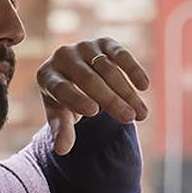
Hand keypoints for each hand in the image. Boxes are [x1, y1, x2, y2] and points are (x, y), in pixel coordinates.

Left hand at [36, 37, 150, 154]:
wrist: (75, 75)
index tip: (94, 113)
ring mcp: (84, 46)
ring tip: (141, 114)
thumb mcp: (62, 115)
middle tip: (129, 118)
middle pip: (88, 79)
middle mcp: (62, 56)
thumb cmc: (66, 101)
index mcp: (47, 76)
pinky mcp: (104, 42)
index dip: (77, 99)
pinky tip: (144, 86)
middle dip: (111, 99)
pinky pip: (120, 54)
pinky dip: (133, 69)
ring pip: (108, 69)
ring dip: (127, 92)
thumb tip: (61, 151)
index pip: (61, 87)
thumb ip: (62, 130)